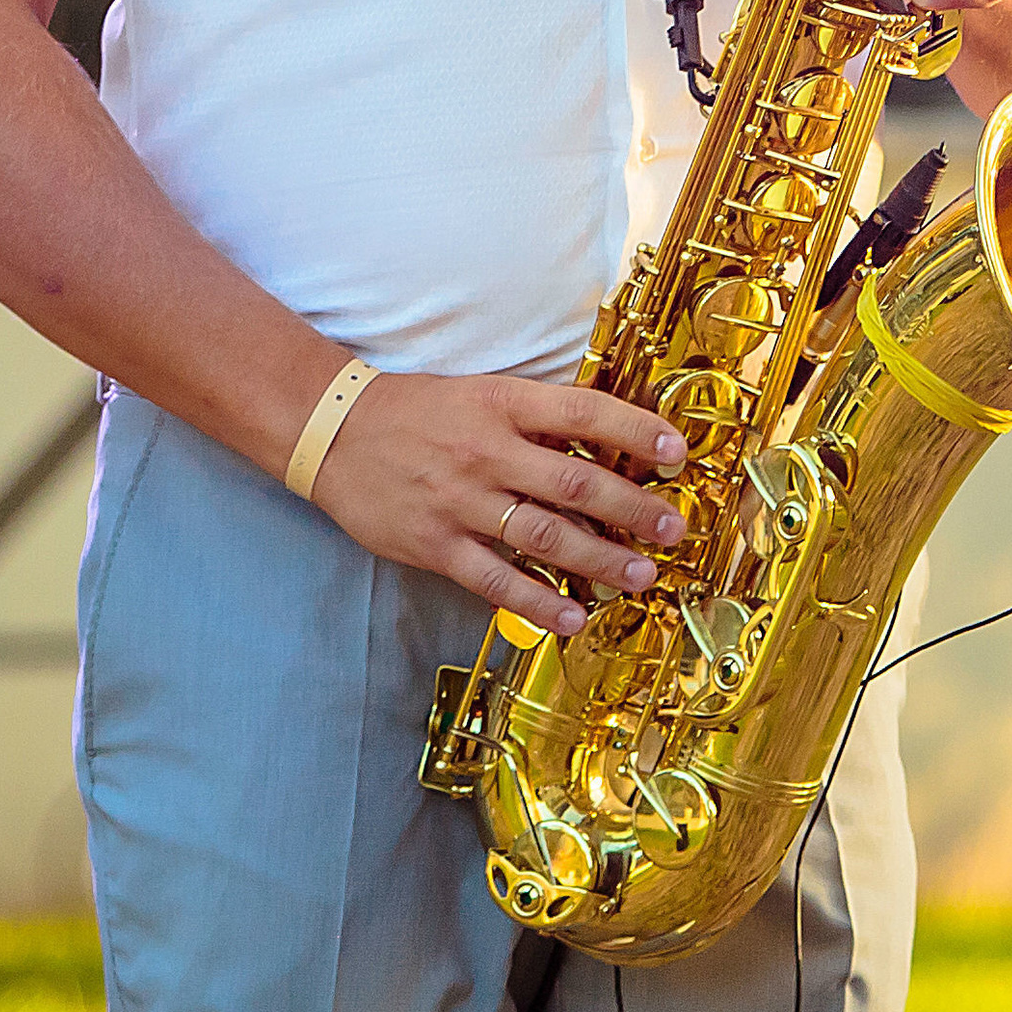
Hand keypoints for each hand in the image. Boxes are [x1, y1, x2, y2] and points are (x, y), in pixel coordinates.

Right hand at [309, 369, 688, 639]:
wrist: (333, 429)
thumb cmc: (416, 410)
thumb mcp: (479, 393)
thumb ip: (533, 418)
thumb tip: (602, 444)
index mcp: (501, 403)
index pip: (583, 412)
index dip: (635, 431)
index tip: (678, 451)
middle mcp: (486, 451)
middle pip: (576, 483)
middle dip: (634, 508)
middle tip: (673, 528)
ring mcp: (461, 501)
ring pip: (545, 536)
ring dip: (601, 559)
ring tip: (641, 576)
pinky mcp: (436, 545)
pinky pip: (496, 580)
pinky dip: (539, 602)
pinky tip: (573, 618)